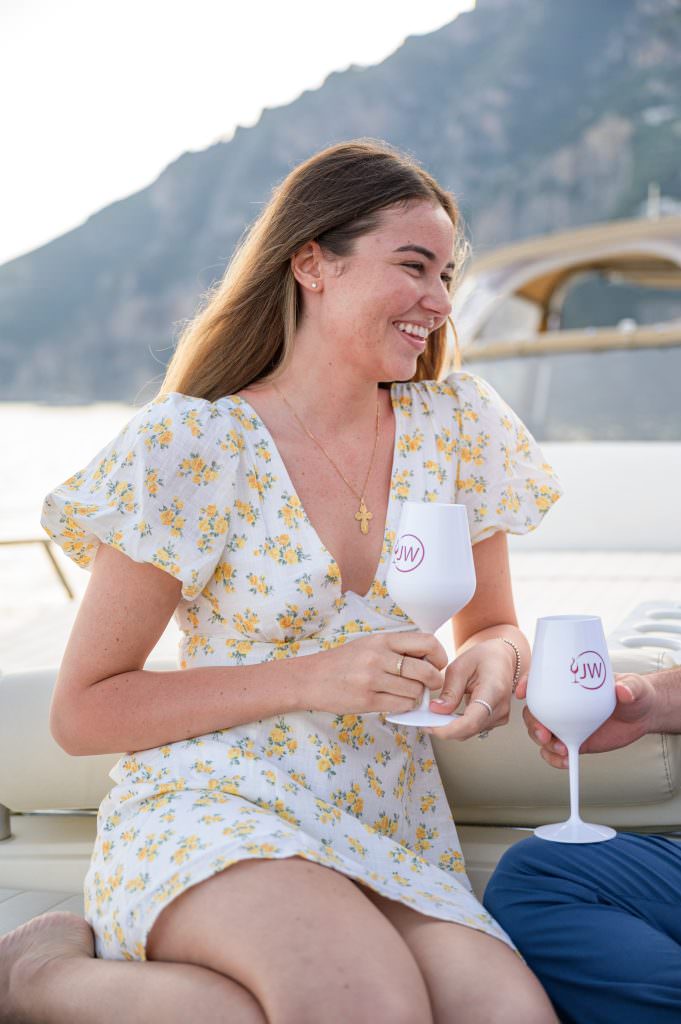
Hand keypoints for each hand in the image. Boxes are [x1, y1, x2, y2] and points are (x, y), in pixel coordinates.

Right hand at [306, 631, 447, 715]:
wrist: (310, 678)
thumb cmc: (342, 662)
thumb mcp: (369, 645)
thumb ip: (396, 649)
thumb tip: (428, 659)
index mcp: (382, 640)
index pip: (427, 642)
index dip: (439, 655)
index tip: (436, 664)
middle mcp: (378, 657)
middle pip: (426, 670)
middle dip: (434, 681)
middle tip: (430, 684)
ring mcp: (372, 679)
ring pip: (415, 691)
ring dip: (417, 695)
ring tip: (406, 693)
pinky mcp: (367, 701)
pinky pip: (401, 706)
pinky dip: (405, 706)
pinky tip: (396, 701)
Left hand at [422, 637, 515, 739]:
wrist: (502, 659)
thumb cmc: (484, 658)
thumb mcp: (461, 666)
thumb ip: (450, 690)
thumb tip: (437, 710)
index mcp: (494, 689)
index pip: (472, 720)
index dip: (450, 729)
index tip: (431, 726)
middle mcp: (500, 707)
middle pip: (469, 729)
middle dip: (444, 728)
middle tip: (425, 719)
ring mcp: (500, 716)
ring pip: (469, 732)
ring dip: (450, 727)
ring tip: (435, 714)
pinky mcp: (495, 720)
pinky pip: (473, 729)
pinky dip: (458, 725)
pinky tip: (448, 715)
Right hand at [516, 672, 656, 767]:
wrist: (641, 716)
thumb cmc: (634, 693)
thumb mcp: (634, 686)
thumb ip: (629, 687)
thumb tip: (622, 691)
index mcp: (568, 684)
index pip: (541, 680)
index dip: (527, 684)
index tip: (522, 692)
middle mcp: (562, 703)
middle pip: (535, 710)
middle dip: (533, 723)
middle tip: (545, 734)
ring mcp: (565, 723)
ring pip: (540, 733)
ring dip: (544, 744)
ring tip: (562, 751)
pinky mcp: (573, 740)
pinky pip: (555, 751)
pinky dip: (554, 759)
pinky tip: (566, 762)